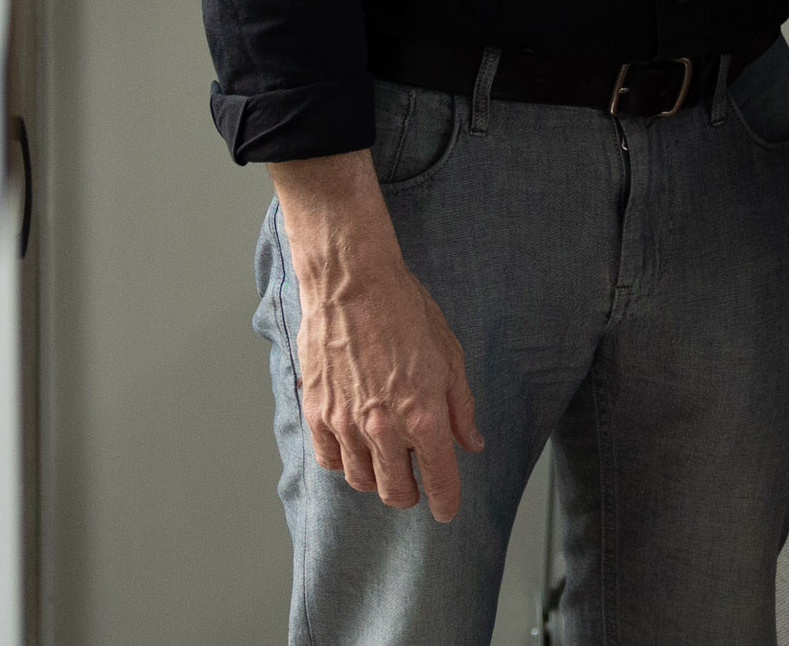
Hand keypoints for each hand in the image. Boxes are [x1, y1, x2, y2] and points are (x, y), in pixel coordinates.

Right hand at [273, 162, 486, 519]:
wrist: (352, 280)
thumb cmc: (403, 309)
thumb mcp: (449, 355)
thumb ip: (460, 407)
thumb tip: (470, 442)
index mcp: (424, 415)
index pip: (439, 480)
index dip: (446, 501)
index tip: (447, 509)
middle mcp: (384, 428)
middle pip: (396, 491)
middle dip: (410, 494)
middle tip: (415, 483)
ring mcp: (346, 423)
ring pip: (361, 480)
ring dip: (376, 479)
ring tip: (384, 462)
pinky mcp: (317, 411)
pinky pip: (329, 459)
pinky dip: (343, 462)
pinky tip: (353, 447)